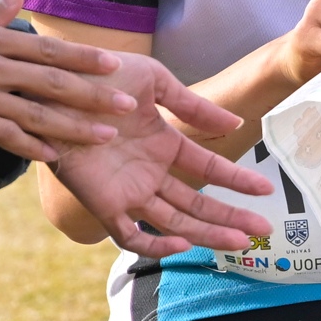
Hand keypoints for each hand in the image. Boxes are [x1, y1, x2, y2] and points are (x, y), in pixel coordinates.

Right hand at [0, 0, 133, 161]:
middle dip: (94, 95)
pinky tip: (54, 156)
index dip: (83, 59)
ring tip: (106, 136)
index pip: (47, 50)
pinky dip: (31, 147)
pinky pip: (3, 136)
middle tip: (126, 105)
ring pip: (37, 114)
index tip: (113, 64)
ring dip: (75, 126)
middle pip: (53, 83)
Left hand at [47, 54, 275, 255]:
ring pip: (174, 222)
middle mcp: (149, 173)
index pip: (208, 169)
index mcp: (163, 145)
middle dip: (230, 217)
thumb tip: (235, 126)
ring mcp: (128, 191)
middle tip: (262, 229)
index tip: (265, 188)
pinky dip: (155, 243)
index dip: (236, 179)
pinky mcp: (104, 203)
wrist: (55, 85)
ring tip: (238, 241)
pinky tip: (183, 242)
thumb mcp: (154, 81)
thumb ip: (192, 105)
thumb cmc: (100, 77)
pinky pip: (131, 234)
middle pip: (197, 204)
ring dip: (206, 233)